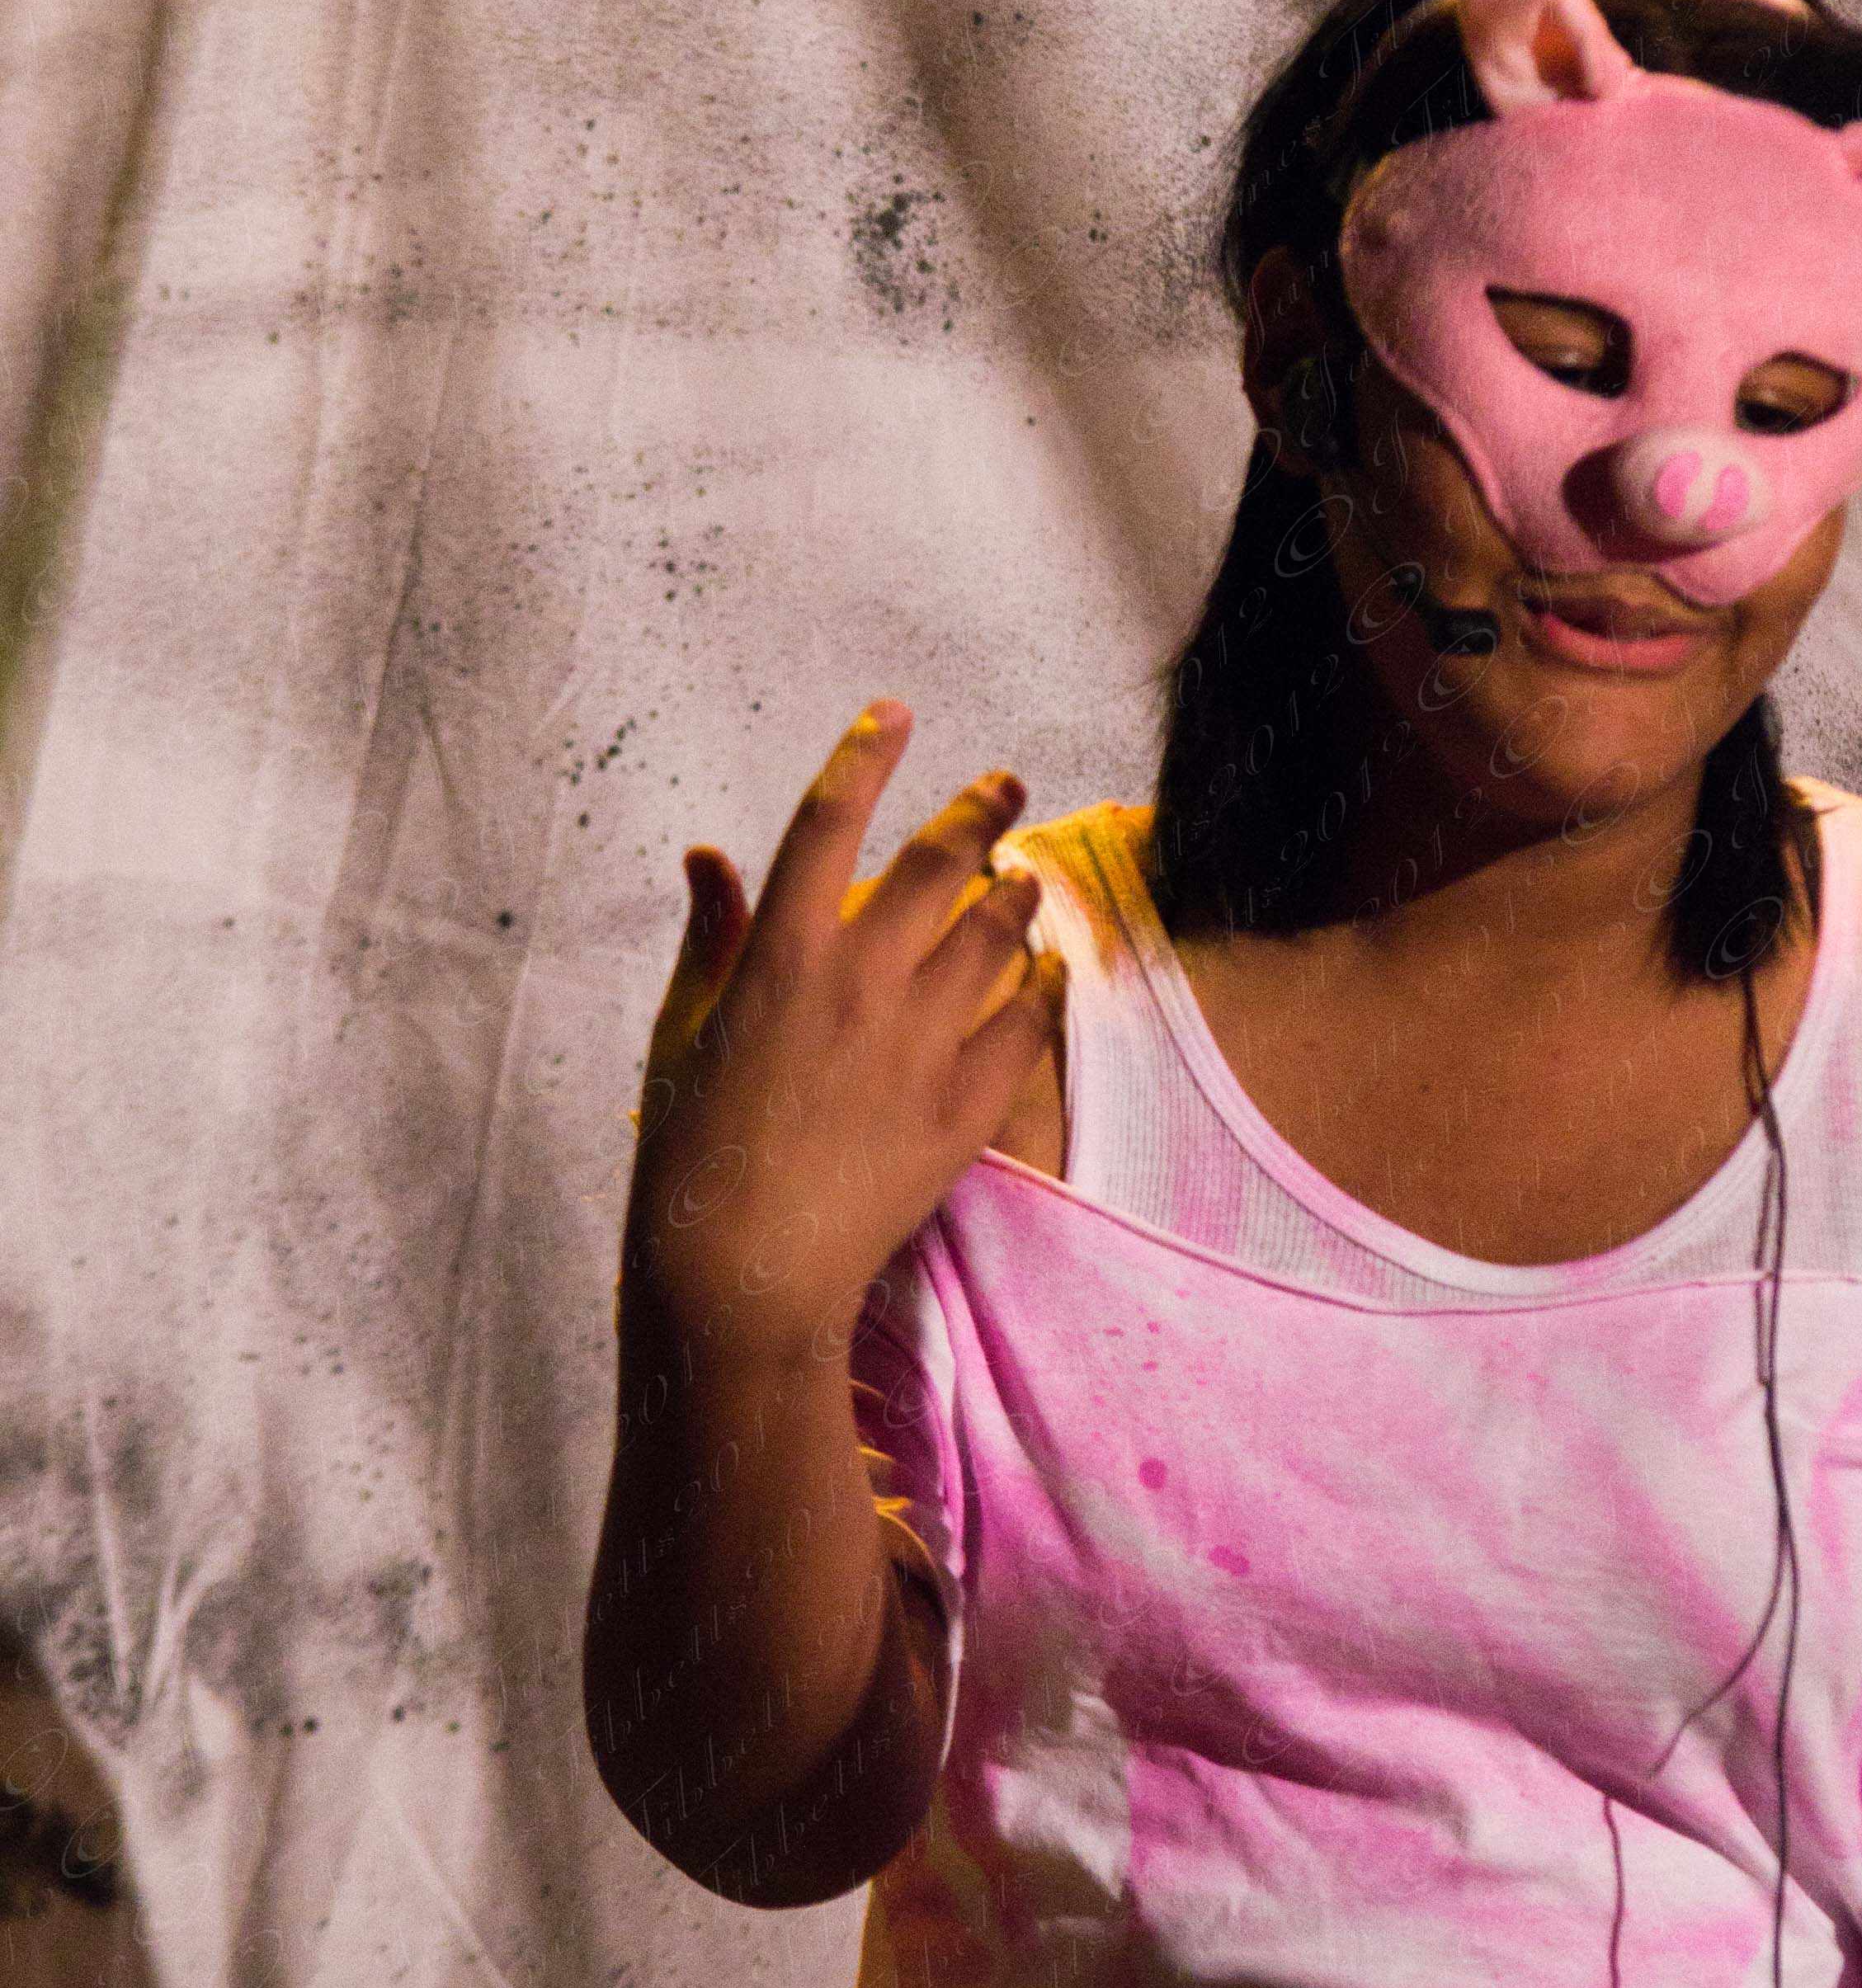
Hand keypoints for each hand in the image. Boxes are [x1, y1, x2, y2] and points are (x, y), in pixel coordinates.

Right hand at [627, 703, 1048, 1359]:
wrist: (743, 1275)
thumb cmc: (692, 1153)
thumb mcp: (682, 1033)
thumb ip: (711, 938)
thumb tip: (710, 857)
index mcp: (780, 954)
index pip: (828, 819)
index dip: (864, 753)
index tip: (895, 712)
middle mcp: (860, 981)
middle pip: (939, 860)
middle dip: (981, 807)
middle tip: (1005, 785)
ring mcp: (920, 1041)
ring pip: (997, 932)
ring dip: (1017, 893)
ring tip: (1024, 880)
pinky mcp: (964, 1105)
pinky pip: (1029, 1020)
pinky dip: (1047, 983)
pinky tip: (1053, 968)